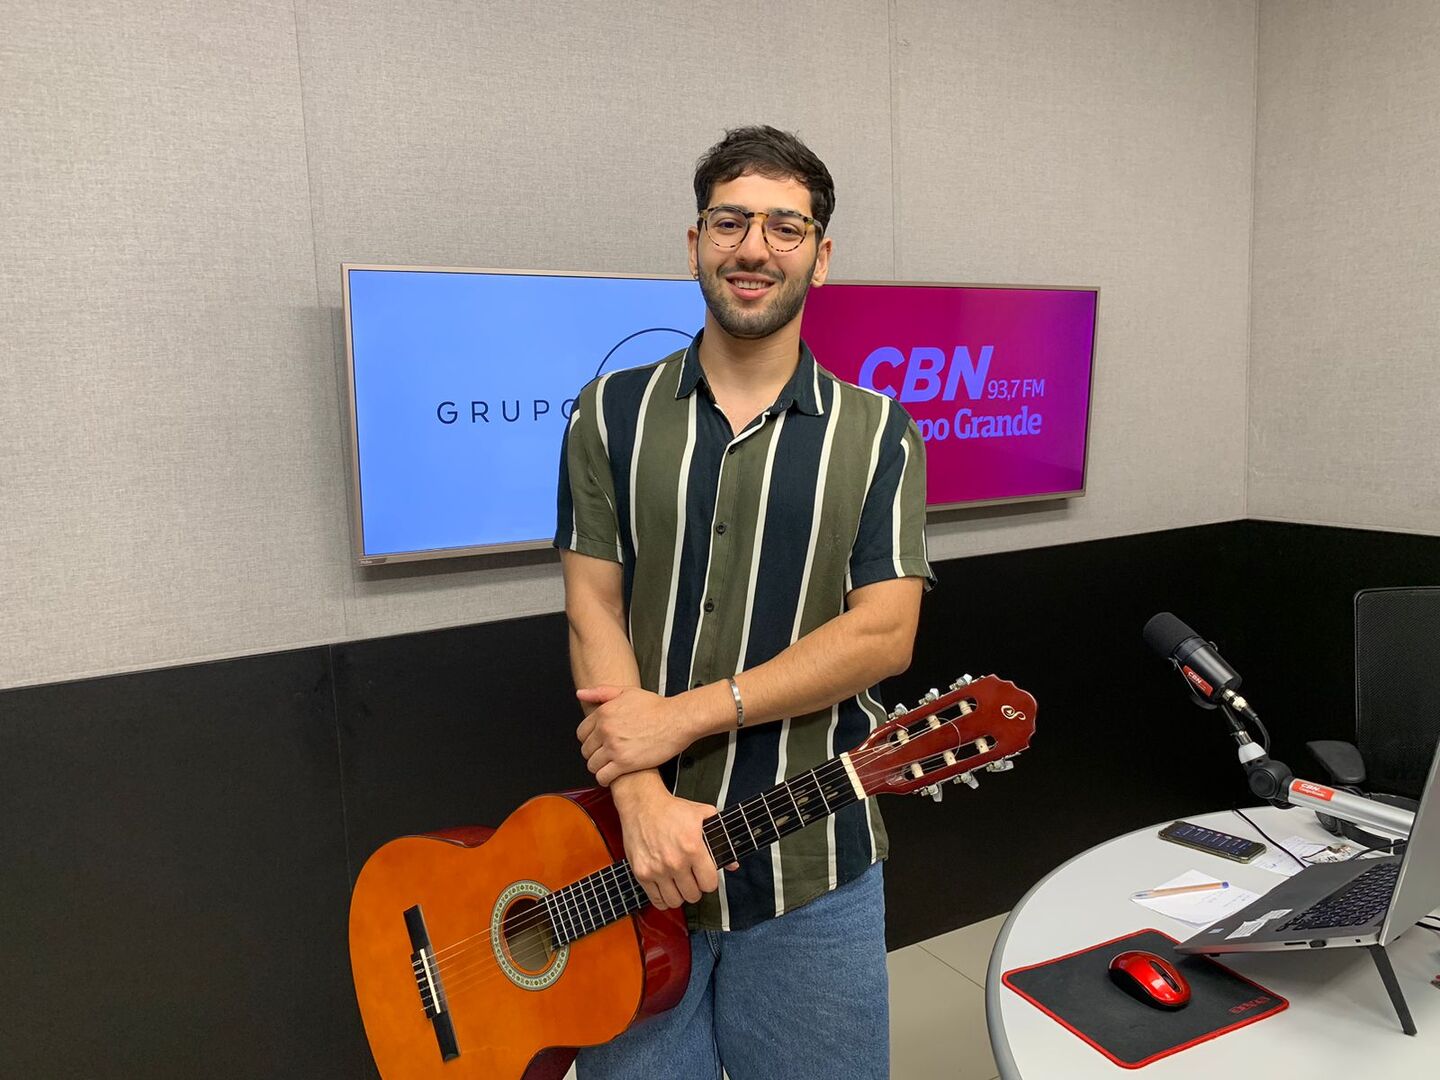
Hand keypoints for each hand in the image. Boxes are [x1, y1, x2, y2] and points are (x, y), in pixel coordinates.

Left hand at [576, 685, 696, 784]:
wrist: (677, 719)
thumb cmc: (657, 707)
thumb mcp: (627, 692)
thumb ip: (601, 692)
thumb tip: (581, 694)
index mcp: (603, 713)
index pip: (581, 733)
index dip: (590, 740)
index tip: (598, 744)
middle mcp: (605, 730)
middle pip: (586, 750)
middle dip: (594, 754)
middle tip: (606, 755)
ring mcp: (614, 747)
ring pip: (592, 765)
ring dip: (599, 767)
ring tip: (610, 766)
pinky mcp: (624, 763)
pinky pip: (603, 776)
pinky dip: (605, 779)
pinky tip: (612, 776)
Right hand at [611, 773, 738, 909]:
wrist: (642, 804)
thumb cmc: (672, 809)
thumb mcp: (703, 815)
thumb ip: (721, 839)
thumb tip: (732, 864)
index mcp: (693, 848)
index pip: (709, 884)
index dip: (709, 881)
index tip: (705, 876)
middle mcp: (675, 862)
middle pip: (693, 895)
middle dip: (695, 888)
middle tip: (691, 878)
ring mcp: (657, 869)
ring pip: (675, 901)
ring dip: (679, 894)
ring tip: (678, 883)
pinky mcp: (641, 873)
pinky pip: (656, 900)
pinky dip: (662, 898)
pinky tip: (665, 888)